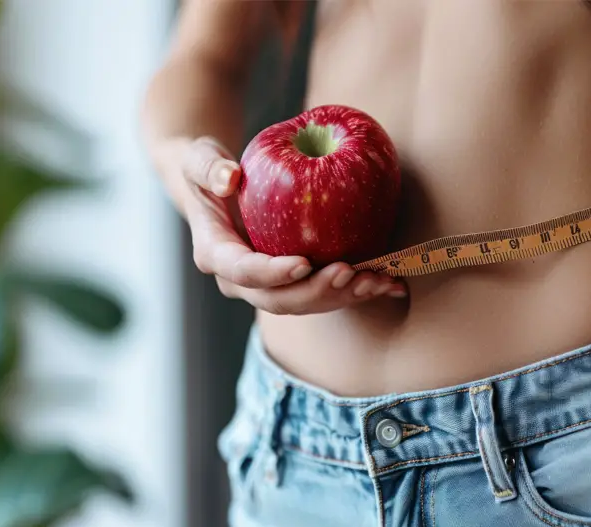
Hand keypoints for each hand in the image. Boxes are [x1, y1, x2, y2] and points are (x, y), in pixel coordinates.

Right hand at [178, 136, 407, 313]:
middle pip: (279, 300)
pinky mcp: (295, 284)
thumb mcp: (199, 158)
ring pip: (307, 303)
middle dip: (316, 291)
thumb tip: (229, 177)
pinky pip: (326, 294)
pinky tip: (390, 284)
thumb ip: (207, 165)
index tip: (303, 263)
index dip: (272, 274)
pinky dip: (357, 291)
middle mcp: (241, 282)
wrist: (218, 190)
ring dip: (343, 296)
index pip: (243, 272)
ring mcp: (269, 287)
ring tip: (376, 281)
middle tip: (349, 272)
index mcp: (215, 255)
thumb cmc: (210, 170)